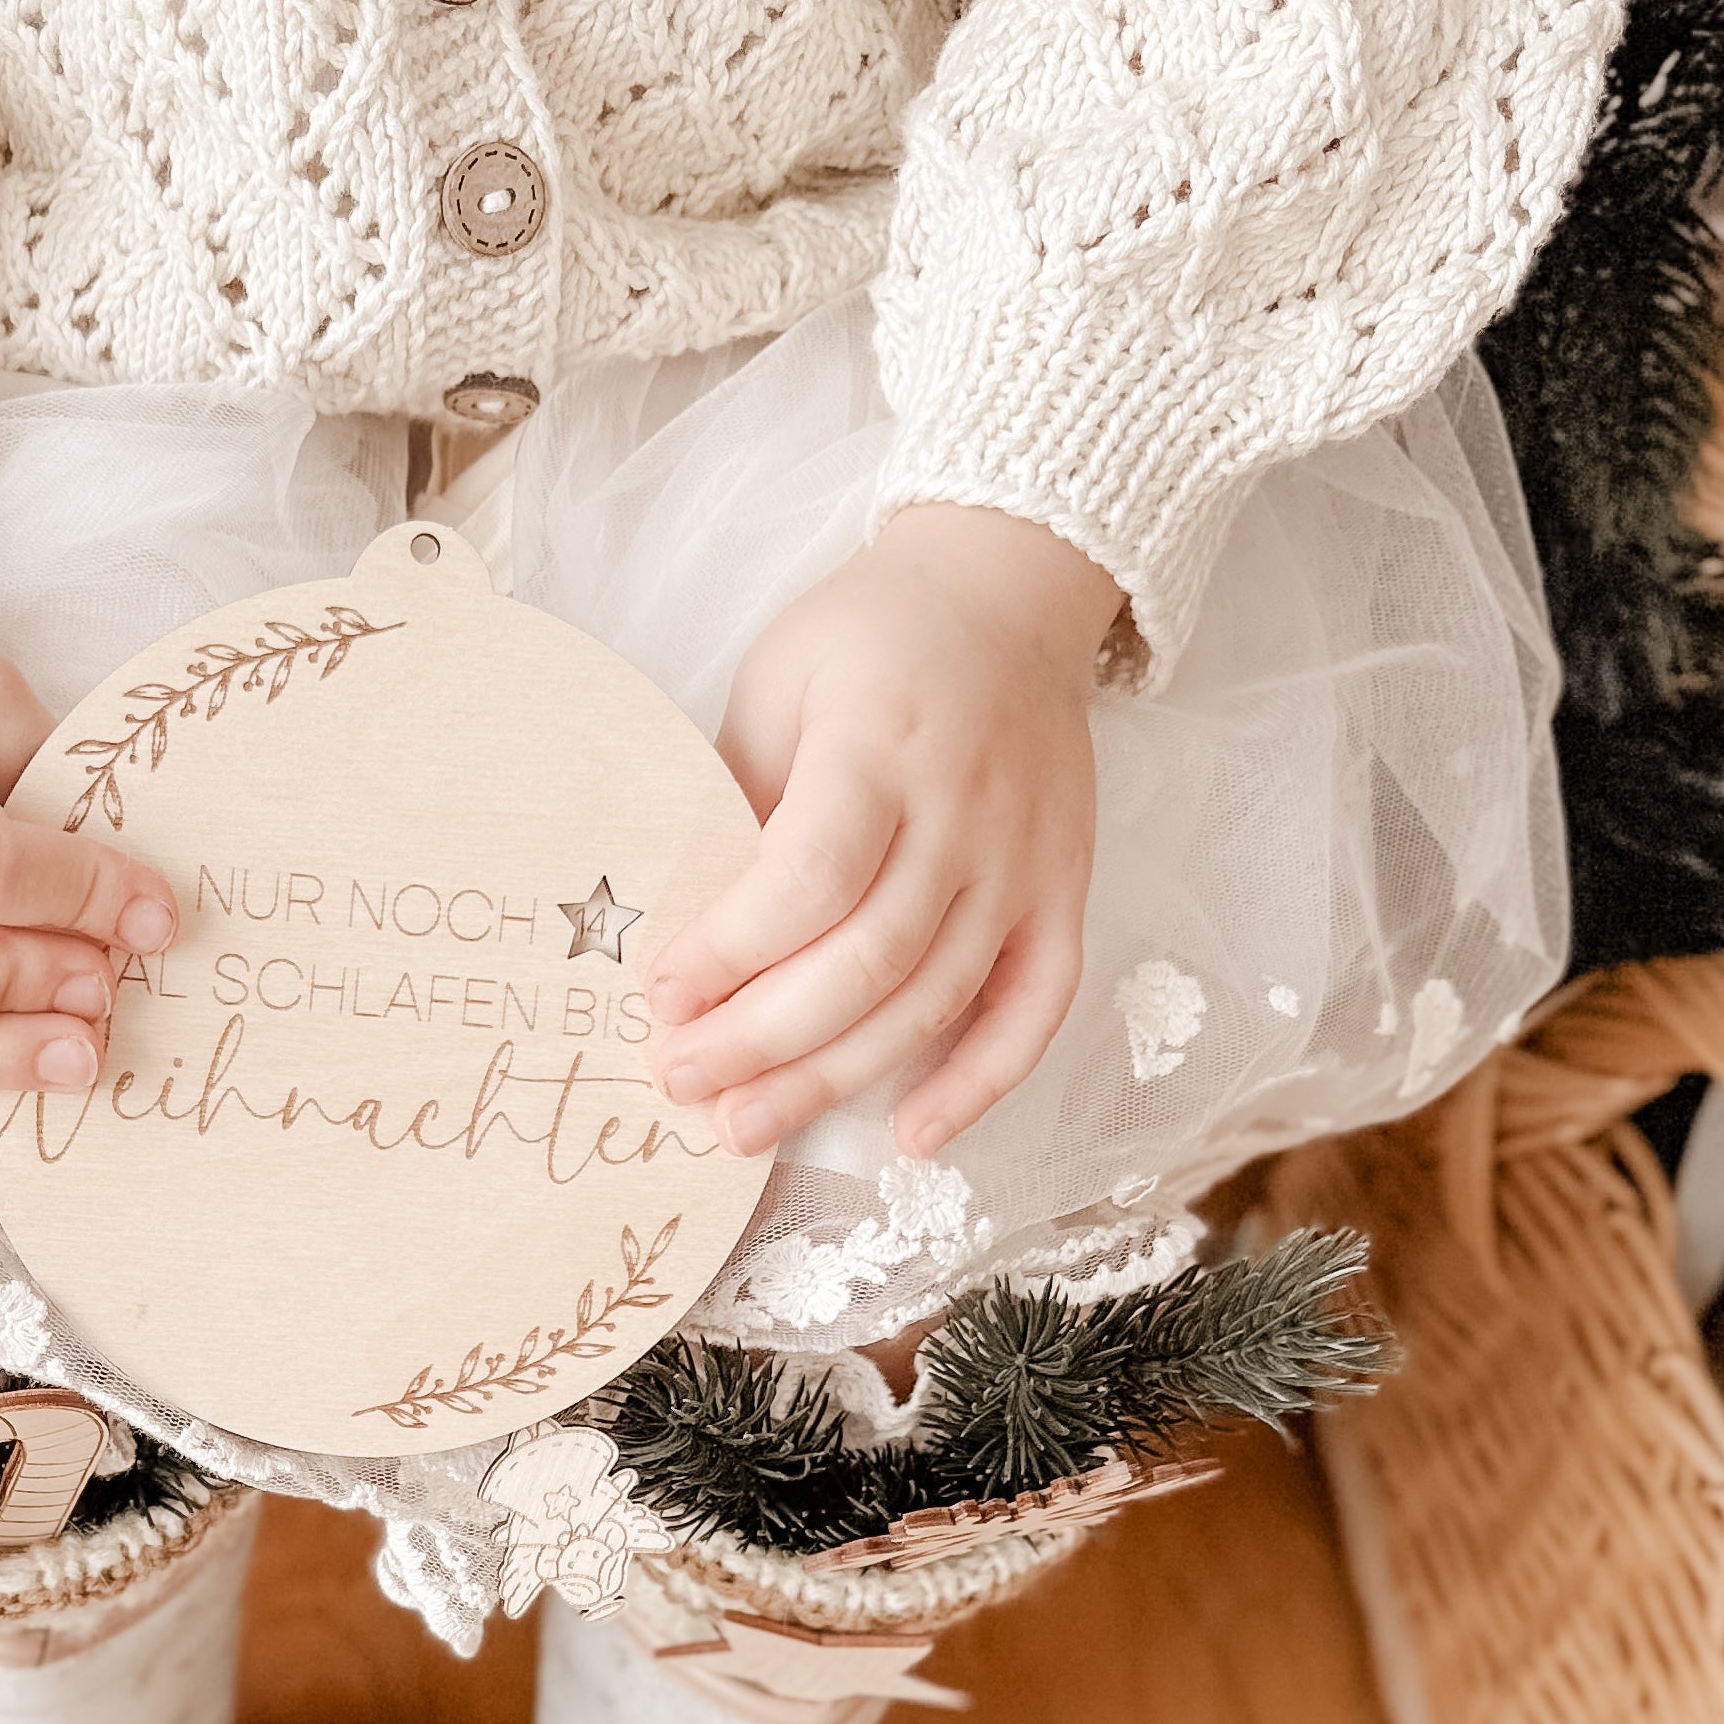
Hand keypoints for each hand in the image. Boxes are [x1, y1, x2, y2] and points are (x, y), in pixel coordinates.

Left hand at [648, 505, 1124, 1161]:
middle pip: (866, 961)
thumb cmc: (870, 639)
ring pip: (934, 1003)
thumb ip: (741, 797)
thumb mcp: (778, 683)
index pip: (808, 878)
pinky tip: (908, 1135)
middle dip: (761, 1040)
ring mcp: (1024, 861)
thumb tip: (681, 927)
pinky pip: (1034, 1009)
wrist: (1008, 588)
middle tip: (679, 1079)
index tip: (661, 994)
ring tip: (746, 1124)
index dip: (730, 953)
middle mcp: (966, 811)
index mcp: (882, 744)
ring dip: (835, 1081)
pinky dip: (978, 1083)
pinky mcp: (1062, 894)